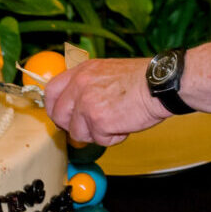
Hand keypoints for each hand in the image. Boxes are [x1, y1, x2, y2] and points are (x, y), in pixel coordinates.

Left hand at [44, 56, 167, 146]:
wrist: (159, 84)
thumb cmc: (142, 79)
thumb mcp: (107, 71)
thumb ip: (88, 85)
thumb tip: (76, 106)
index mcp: (82, 71)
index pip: (51, 91)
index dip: (55, 108)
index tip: (63, 117)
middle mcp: (80, 85)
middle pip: (59, 116)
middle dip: (74, 126)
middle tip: (92, 126)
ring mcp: (87, 103)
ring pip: (78, 133)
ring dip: (97, 133)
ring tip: (117, 121)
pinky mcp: (98, 120)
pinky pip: (99, 140)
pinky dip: (113, 138)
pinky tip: (125, 124)